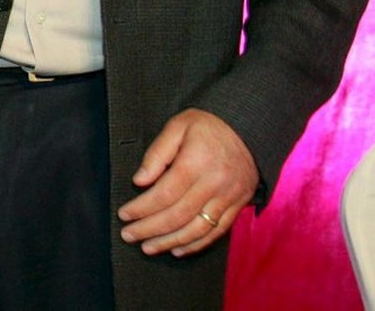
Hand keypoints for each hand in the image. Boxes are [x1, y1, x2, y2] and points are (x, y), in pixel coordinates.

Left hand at [117, 109, 258, 256]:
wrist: (249, 127)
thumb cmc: (208, 125)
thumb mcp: (178, 126)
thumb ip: (157, 153)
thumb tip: (139, 180)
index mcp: (196, 163)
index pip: (164, 194)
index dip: (141, 208)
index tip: (124, 215)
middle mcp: (213, 184)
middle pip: (178, 216)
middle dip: (149, 229)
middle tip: (128, 235)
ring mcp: (228, 198)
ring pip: (197, 229)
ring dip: (170, 242)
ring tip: (148, 247)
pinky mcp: (237, 206)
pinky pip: (217, 232)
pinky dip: (196, 244)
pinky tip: (178, 249)